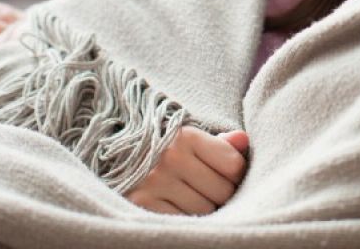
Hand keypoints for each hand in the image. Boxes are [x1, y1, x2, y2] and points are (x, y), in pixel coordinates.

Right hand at [126, 127, 248, 214]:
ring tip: (190, 197)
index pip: (234, 165)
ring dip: (204, 210)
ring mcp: (154, 183)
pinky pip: (183, 222)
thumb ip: (220, 144)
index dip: (237, 175)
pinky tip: (177, 207)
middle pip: (222, 192)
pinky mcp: (142, 206)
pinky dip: (186, 220)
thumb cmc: (165, 151)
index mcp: (186, 137)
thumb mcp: (190, 141)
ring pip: (205, 211)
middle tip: (207, 190)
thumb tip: (243, 140)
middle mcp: (170, 158)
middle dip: (221, 195)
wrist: (115, 158)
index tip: (226, 175)